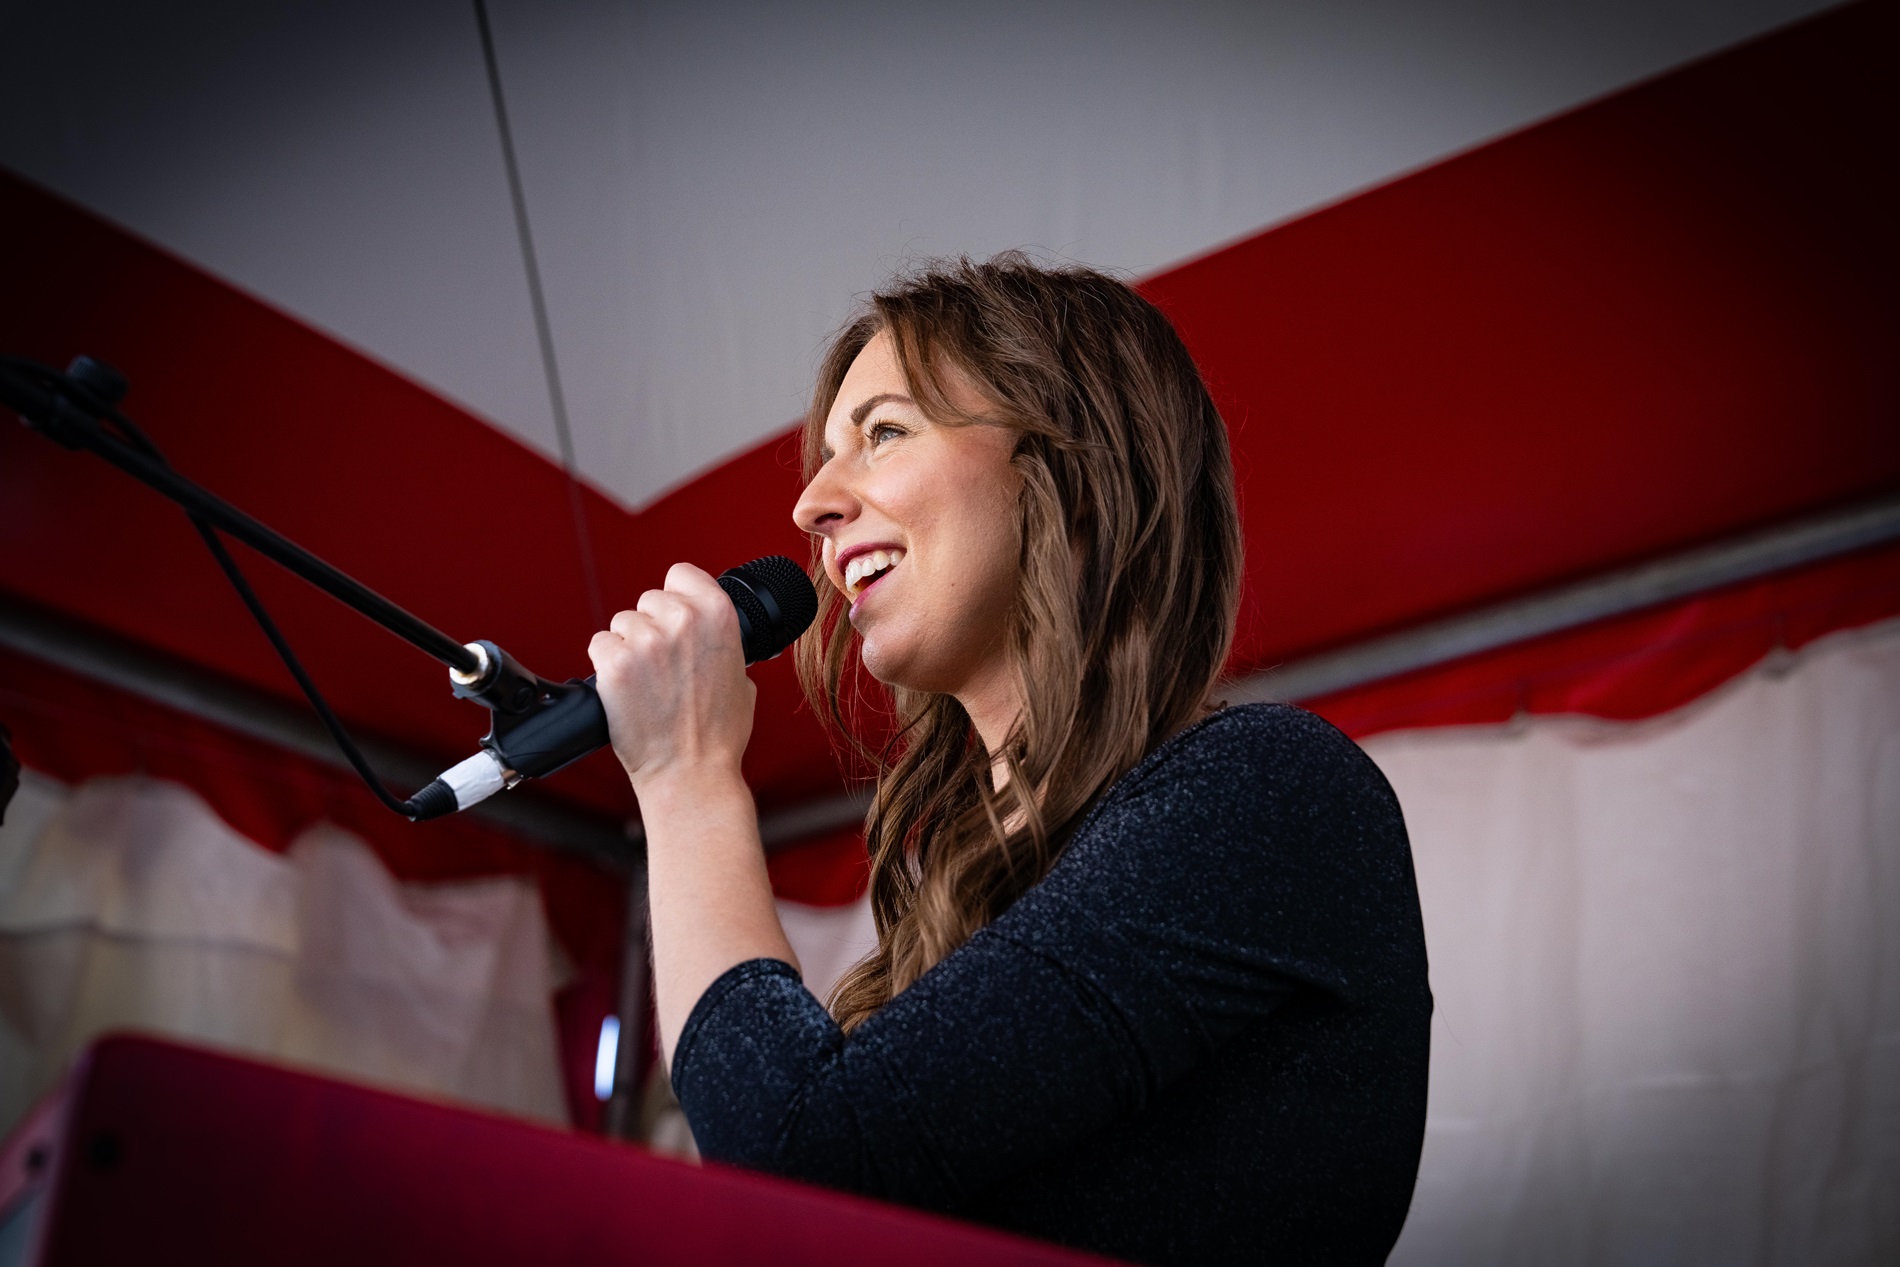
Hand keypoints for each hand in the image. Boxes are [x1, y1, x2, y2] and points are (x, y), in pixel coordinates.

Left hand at [587, 563, 756, 790]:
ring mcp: (646, 641)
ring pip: (621, 624)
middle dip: (651, 628)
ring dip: (627, 648)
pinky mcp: (615, 664)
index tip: (673, 618)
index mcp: (718, 615)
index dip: (675, 596)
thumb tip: (709, 634)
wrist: (690, 773)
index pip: (681, 574)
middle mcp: (682, 620)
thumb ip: (723, 643)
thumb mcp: (742, 678)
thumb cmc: (718, 735)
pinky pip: (600, 646)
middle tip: (662, 666)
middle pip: (648, 600)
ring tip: (645, 684)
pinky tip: (625, 691)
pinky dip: (606, 667)